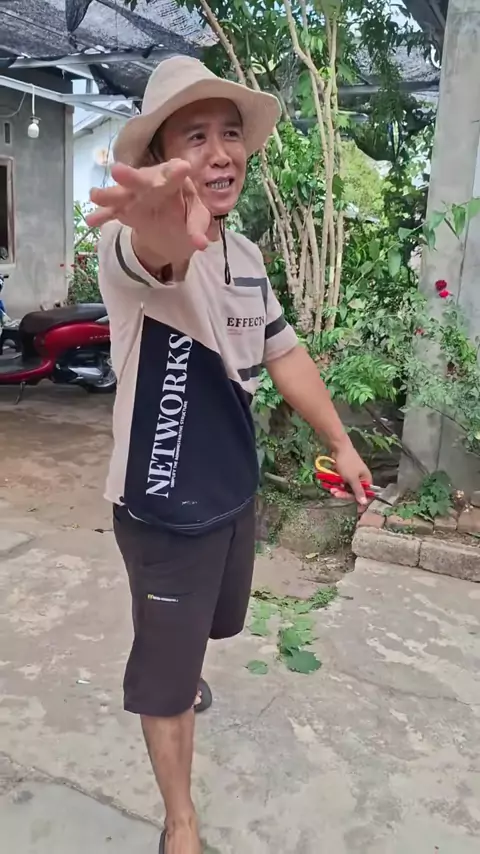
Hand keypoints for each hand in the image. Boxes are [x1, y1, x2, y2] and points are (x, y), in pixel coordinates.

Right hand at [86, 160, 211, 265]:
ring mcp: (136, 194)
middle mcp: (152, 181)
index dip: (175, 172)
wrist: (169, 219)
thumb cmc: (185, 211)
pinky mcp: (125, 208)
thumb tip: (201, 245)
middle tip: (116, 171)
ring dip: (108, 195)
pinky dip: (103, 216)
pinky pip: (112, 212)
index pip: (174, 175)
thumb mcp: (196, 218)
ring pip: (122, 193)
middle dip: (129, 177)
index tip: (181, 168)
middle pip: (142, 179)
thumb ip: (198, 227)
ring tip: (94, 196)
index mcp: (174, 179)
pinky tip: (91, 220)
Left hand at [332, 438, 371, 507]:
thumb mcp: (352, 478)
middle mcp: (361, 479)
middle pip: (354, 492)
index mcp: (367, 480)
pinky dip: (337, 484)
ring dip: (339, 490)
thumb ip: (358, 491)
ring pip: (346, 488)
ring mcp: (353, 476)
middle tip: (335, 493)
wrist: (339, 448)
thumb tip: (365, 503)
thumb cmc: (347, 463)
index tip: (356, 511)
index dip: (360, 501)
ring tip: (331, 489)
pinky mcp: (345, 474)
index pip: (366, 495)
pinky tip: (331, 485)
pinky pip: (342, 483)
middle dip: (344, 494)